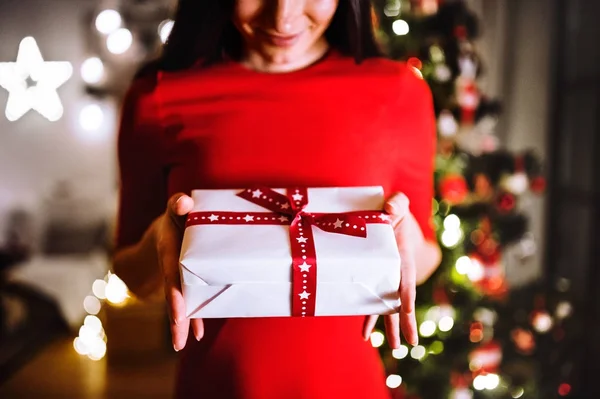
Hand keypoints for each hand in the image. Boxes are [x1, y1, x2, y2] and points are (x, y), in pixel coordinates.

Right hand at [155, 193, 203, 350]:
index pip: (172, 275)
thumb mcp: (175, 209)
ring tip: (181, 344)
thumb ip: (178, 204)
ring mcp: (180, 277)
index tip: (178, 313)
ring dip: (183, 323)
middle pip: (174, 296)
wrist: (169, 228)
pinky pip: (192, 300)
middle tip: (178, 341)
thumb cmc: (177, 216)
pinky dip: (195, 316)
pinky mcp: (188, 281)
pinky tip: (199, 334)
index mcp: (169, 251)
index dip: (174, 294)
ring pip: (181, 303)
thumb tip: (184, 202)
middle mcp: (172, 267)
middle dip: (176, 318)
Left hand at [363, 192, 418, 348]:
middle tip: (411, 343)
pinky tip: (365, 333)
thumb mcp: (399, 204)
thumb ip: (397, 203)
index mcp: (403, 256)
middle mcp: (397, 271)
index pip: (405, 277)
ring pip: (388, 306)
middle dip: (406, 321)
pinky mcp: (375, 279)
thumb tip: (389, 209)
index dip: (406, 294)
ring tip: (392, 347)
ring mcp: (386, 278)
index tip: (407, 310)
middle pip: (402, 300)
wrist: (395, 220)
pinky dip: (370, 315)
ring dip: (389, 325)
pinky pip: (372, 299)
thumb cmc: (397, 213)